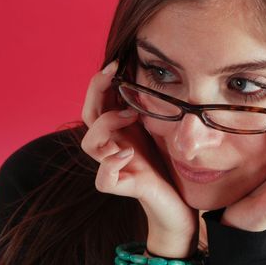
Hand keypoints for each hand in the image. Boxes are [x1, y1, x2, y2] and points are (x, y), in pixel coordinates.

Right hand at [81, 61, 197, 255]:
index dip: (100, 82)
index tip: (117, 63)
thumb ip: (145, 107)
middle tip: (114, 75)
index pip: (97, 103)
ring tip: (131, 117)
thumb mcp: (157, 127)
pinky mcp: (122, 187)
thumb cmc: (167, 163)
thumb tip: (143, 73)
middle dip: (96, 92)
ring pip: (89, 144)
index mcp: (119, 131)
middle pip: (88, 117)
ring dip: (106, 124)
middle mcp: (112, 146)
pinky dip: (111, 164)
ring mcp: (115, 167)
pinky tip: (129, 153)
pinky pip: (103, 179)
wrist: (177, 201)